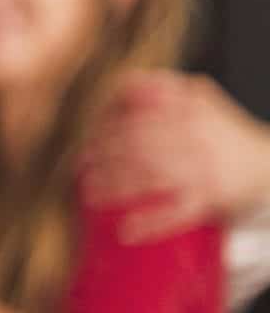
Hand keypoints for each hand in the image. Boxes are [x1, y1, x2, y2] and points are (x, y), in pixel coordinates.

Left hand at [81, 70, 269, 240]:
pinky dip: (150, 224)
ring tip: (90, 192)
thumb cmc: (227, 133)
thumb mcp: (203, 100)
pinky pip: (176, 215)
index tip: (90, 137)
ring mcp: (203, 171)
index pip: (140, 116)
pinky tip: (126, 230)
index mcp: (192, 113)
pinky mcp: (210, 200)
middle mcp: (196, 139)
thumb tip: (126, 82)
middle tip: (84, 163)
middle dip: (106, 155)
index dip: (109, 127)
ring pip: (150, 179)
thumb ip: (167, 88)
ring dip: (115, 187)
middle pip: (138, 146)